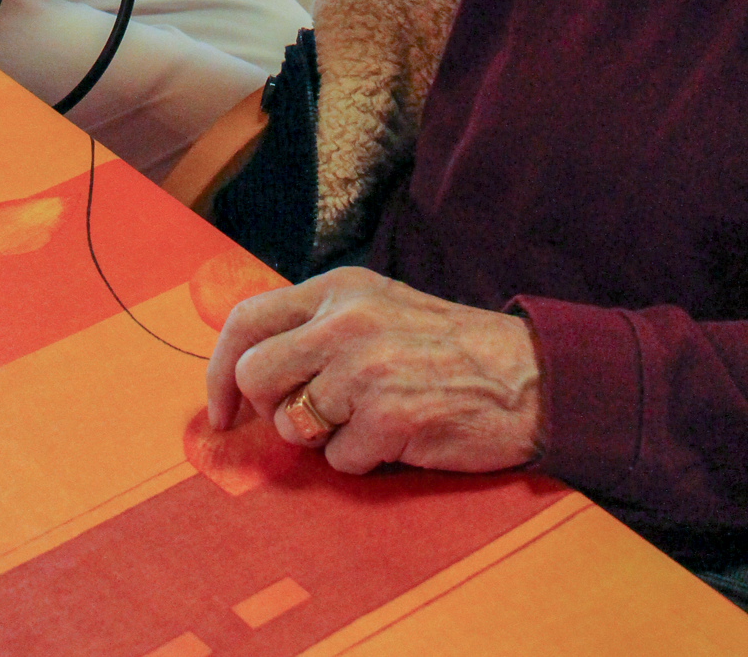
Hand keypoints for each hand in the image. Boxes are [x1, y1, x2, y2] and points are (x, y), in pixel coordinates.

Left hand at [205, 268, 542, 475]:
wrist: (530, 376)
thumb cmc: (447, 348)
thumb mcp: (377, 308)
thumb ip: (317, 326)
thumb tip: (248, 371)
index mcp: (338, 289)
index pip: (245, 320)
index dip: (217, 371)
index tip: (220, 412)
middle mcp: (345, 322)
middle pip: (255, 376)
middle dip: (271, 410)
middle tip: (308, 419)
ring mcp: (365, 370)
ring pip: (293, 424)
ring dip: (324, 438)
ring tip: (368, 420)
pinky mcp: (389, 418)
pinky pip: (341, 460)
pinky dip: (364, 460)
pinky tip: (399, 437)